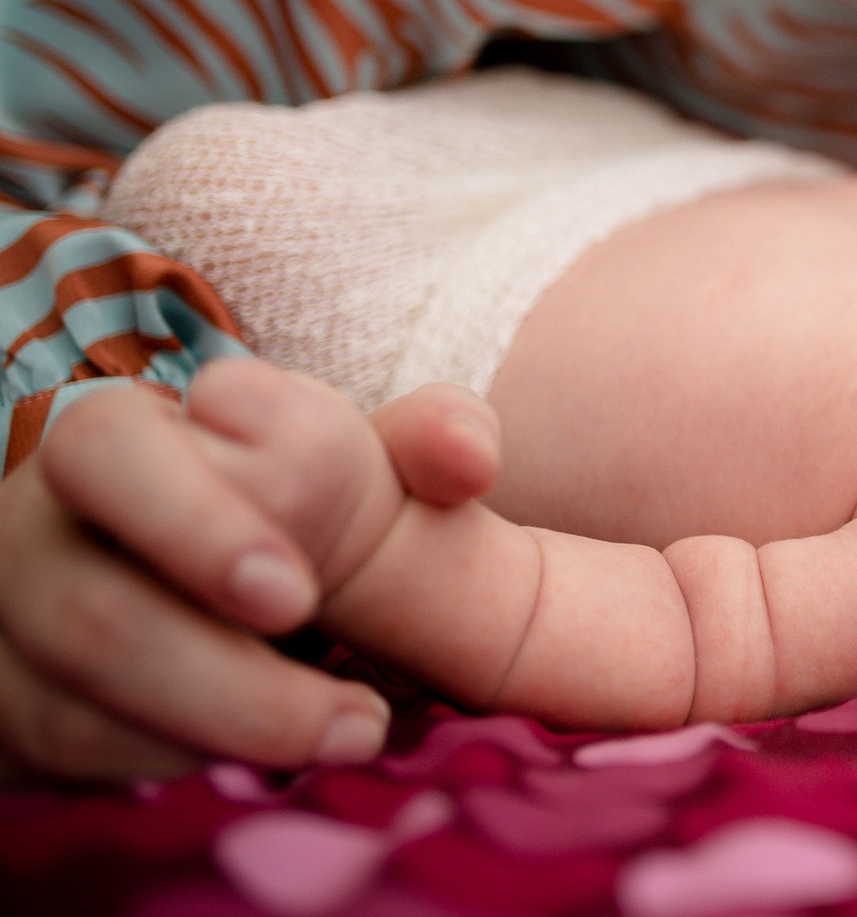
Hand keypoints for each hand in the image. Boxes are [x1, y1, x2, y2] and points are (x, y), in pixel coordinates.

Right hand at [0, 372, 390, 782]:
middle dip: (228, 686)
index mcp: (114, 440)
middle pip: (92, 617)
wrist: (203, 580)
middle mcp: (36, 530)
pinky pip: (65, 756)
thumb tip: (470, 455)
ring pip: (71, 709)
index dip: (194, 526)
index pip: (107, 451)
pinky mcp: (10, 706)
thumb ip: (426, 436)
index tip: (298, 598)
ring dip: (223, 738)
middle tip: (358, 720)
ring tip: (350, 735)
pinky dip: (171, 760)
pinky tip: (258, 750)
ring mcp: (9, 623)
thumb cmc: (285, 503)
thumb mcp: (358, 457)